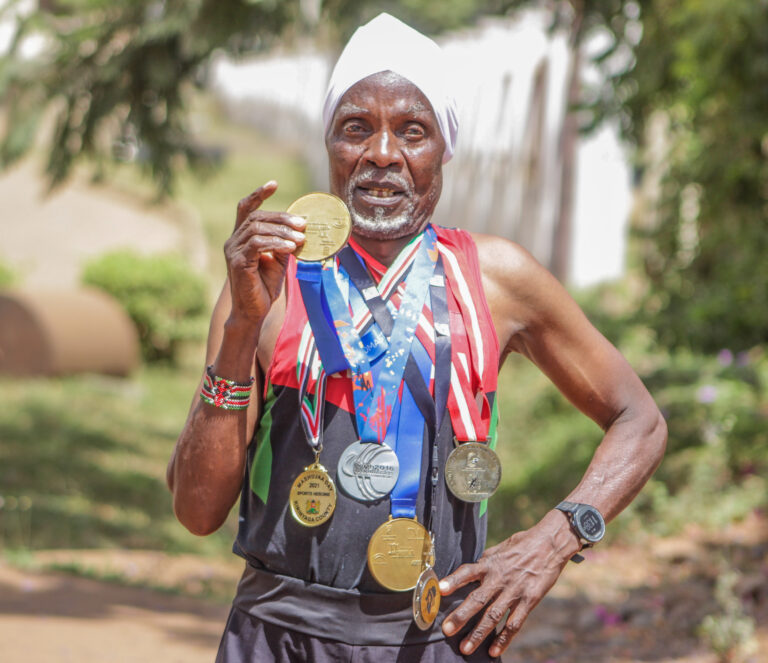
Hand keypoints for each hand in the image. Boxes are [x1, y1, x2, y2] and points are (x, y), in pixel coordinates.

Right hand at [224, 181, 305, 325]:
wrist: (253, 312)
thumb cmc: (264, 287)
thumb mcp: (277, 261)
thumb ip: (283, 244)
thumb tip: (300, 230)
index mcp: (241, 238)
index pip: (245, 209)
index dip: (258, 194)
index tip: (274, 183)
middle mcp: (233, 241)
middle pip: (256, 217)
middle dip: (281, 217)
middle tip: (302, 223)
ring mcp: (233, 251)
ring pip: (257, 229)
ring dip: (282, 231)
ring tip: (300, 238)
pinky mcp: (237, 262)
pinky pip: (258, 244)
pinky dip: (276, 243)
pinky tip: (291, 247)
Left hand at [439, 511, 579, 657]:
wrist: (550, 544)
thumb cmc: (522, 544)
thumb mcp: (499, 549)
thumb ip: (485, 561)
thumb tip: (471, 571)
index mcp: (490, 563)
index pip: (468, 571)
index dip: (454, 580)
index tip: (440, 589)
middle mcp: (499, 578)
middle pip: (477, 599)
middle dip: (461, 616)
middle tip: (446, 630)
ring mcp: (514, 591)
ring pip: (493, 616)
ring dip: (478, 634)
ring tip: (465, 648)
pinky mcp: (529, 601)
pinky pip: (514, 623)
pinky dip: (503, 638)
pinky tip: (493, 651)